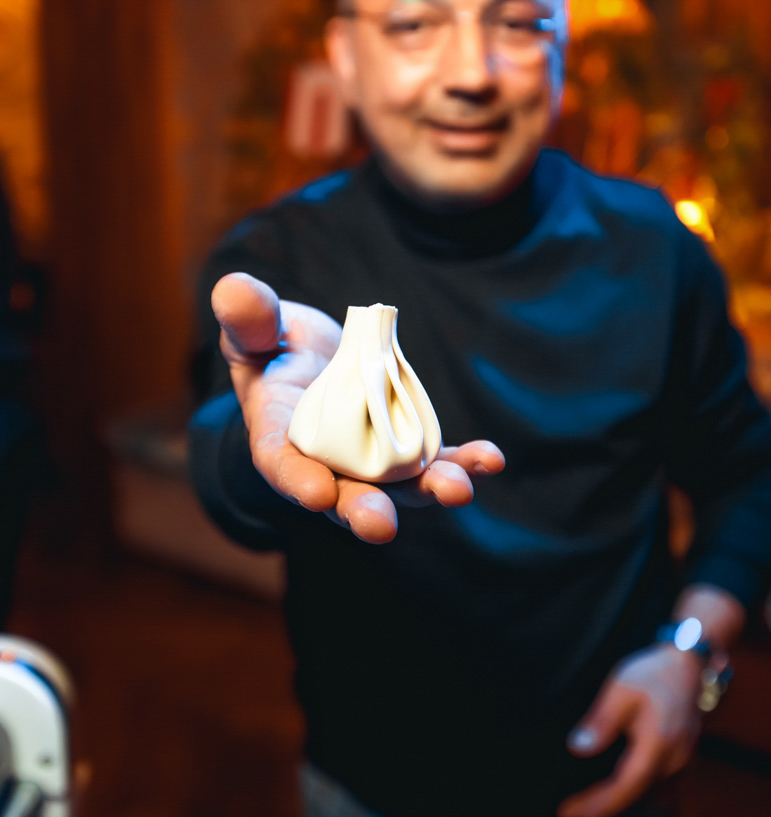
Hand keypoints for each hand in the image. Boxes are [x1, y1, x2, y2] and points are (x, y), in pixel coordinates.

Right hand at [212, 272, 504, 544]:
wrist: (313, 360)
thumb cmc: (272, 347)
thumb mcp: (253, 330)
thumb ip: (247, 319)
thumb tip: (234, 290)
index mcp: (278, 437)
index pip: (282, 464)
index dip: (297, 480)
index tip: (317, 493)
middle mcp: (326, 462)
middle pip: (344, 492)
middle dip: (364, 509)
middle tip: (381, 525)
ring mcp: (371, 460)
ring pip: (400, 485)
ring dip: (429, 489)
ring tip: (458, 489)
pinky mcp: (406, 446)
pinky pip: (436, 458)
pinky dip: (462, 460)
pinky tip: (491, 459)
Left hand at [557, 643, 703, 816]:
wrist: (690, 664)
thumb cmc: (655, 673)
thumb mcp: (620, 690)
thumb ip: (600, 722)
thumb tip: (578, 749)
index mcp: (657, 745)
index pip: (625, 788)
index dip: (597, 805)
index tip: (570, 814)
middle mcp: (673, 761)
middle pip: (636, 799)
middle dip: (603, 810)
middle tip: (570, 816)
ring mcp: (681, 762)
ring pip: (649, 798)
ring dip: (621, 806)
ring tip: (589, 809)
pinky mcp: (682, 758)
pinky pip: (659, 788)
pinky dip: (637, 796)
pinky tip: (619, 794)